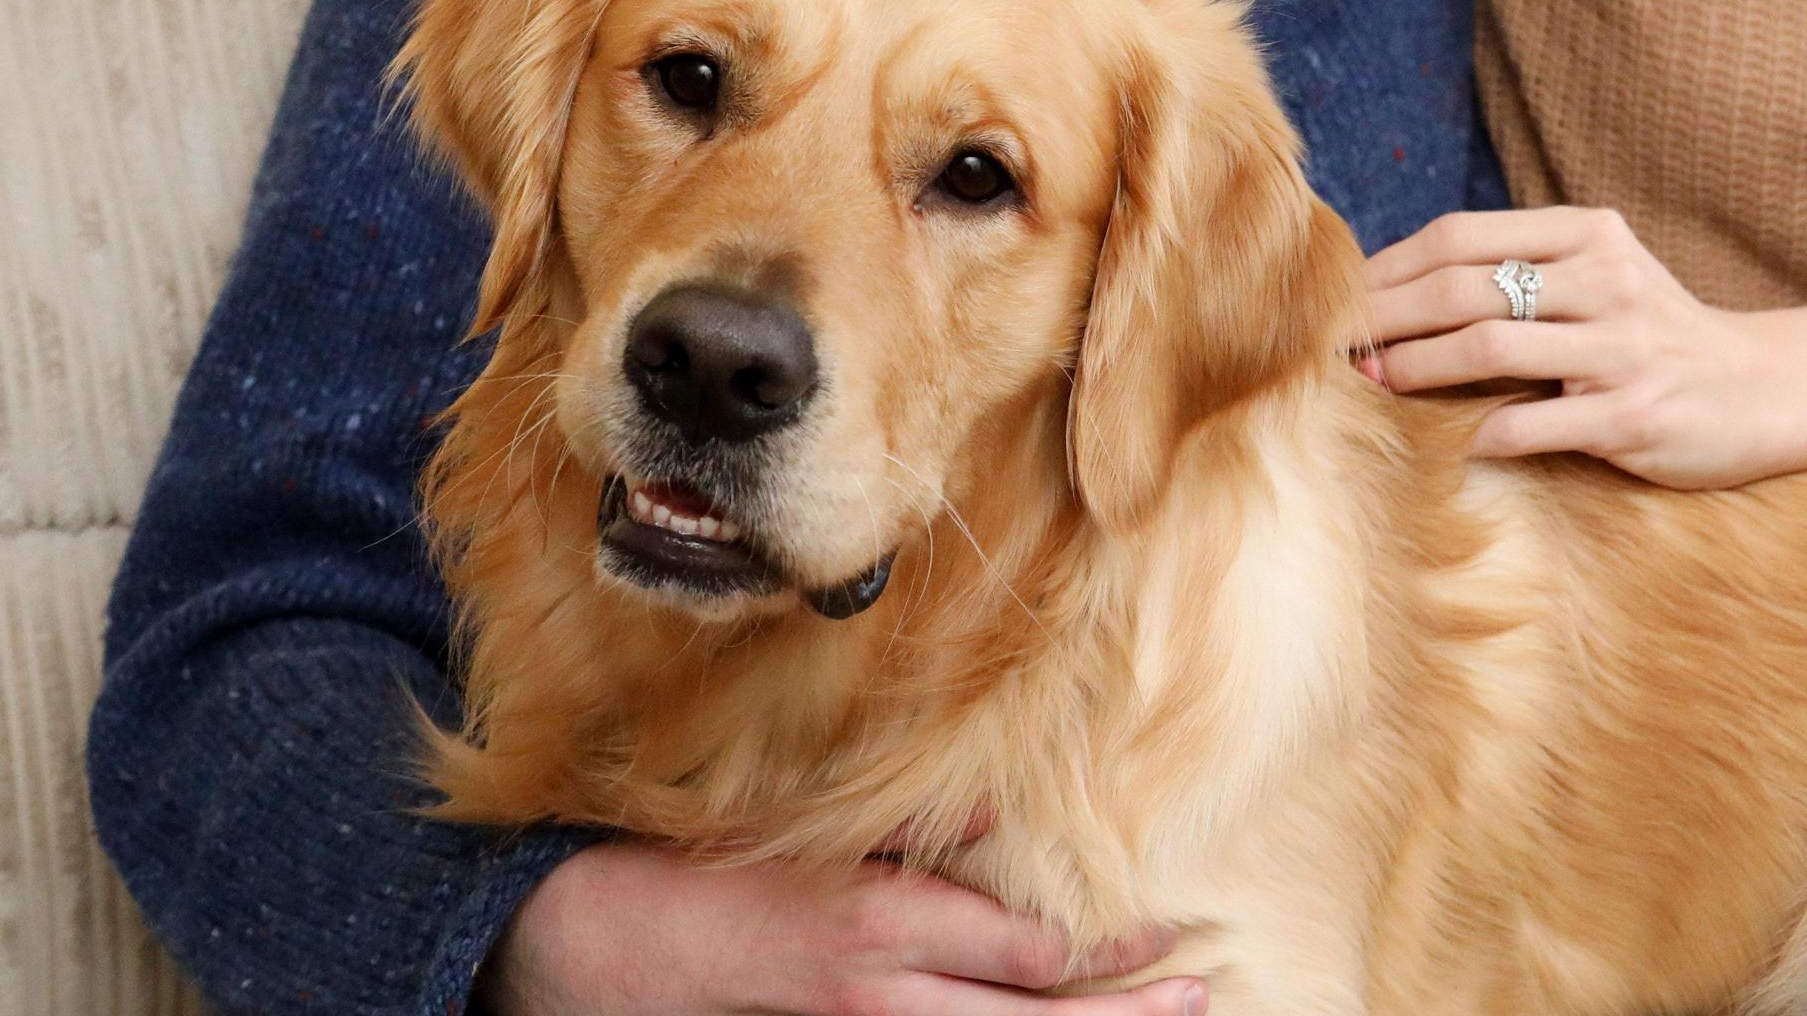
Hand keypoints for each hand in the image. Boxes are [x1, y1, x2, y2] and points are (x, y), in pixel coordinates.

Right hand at [481, 842, 1200, 1015]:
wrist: (610, 949)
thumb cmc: (719, 875)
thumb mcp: (820, 837)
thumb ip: (919, 831)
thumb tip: (1007, 809)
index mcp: (881, 926)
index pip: (1027, 952)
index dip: (1109, 950)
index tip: (1169, 930)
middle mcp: (882, 997)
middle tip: (1196, 993)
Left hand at [1358, 208, 1806, 489]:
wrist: (1765, 390)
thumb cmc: (1658, 336)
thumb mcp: (1600, 278)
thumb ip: (1522, 273)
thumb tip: (1401, 292)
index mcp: (1589, 234)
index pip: (1462, 237)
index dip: (1390, 268)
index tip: (1341, 299)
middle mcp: (1606, 279)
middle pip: (1465, 286)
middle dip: (1387, 316)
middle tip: (1335, 345)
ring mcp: (1623, 347)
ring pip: (1491, 345)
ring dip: (1418, 366)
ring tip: (1374, 381)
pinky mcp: (1635, 413)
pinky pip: (1536, 422)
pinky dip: (1484, 431)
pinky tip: (1453, 441)